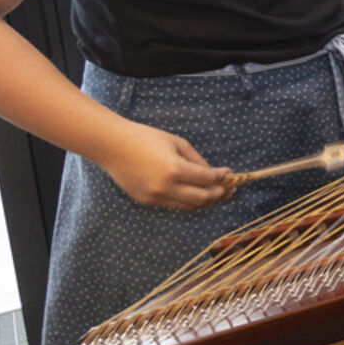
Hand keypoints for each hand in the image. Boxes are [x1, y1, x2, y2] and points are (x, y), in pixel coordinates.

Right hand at [99, 124, 229, 209]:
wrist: (113, 146)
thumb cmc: (146, 138)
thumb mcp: (177, 143)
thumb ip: (197, 160)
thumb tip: (213, 174)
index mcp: (175, 169)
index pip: (207, 180)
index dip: (222, 178)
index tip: (229, 173)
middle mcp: (165, 187)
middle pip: (201, 199)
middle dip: (219, 195)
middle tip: (230, 189)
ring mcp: (154, 197)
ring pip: (187, 206)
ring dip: (205, 202)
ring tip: (217, 195)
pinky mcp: (146, 201)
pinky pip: (173, 204)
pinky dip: (187, 201)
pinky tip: (196, 194)